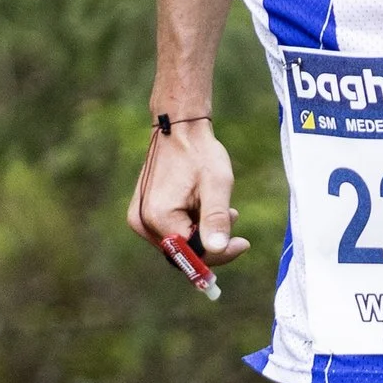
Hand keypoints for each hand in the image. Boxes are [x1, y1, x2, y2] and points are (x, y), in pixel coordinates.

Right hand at [131, 120, 247, 264]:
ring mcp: (139, 219)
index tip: (243, 244)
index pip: (192, 254)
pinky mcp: (141, 214)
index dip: (220, 254)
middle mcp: (143, 223)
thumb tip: (217, 249)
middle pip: (184, 251)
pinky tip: (202, 205)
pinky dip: (189, 224)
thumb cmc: (199, 153)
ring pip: (178, 242)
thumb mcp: (216, 185)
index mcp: (160, 217)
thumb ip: (216, 218)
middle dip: (211, 241)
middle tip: (232, 217)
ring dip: (202, 232)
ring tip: (221, 206)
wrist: (178, 128)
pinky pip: (170, 231)